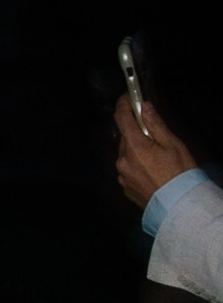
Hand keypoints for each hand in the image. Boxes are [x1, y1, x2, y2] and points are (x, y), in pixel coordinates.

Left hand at [114, 97, 196, 211]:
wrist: (180, 205)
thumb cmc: (180, 172)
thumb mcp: (173, 144)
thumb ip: (156, 125)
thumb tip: (144, 107)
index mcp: (134, 146)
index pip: (121, 119)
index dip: (123, 105)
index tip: (128, 97)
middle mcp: (122, 160)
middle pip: (125, 138)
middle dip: (137, 133)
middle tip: (154, 135)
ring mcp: (122, 176)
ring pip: (126, 155)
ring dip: (137, 151)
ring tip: (157, 158)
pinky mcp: (125, 188)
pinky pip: (128, 170)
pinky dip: (137, 166)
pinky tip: (152, 171)